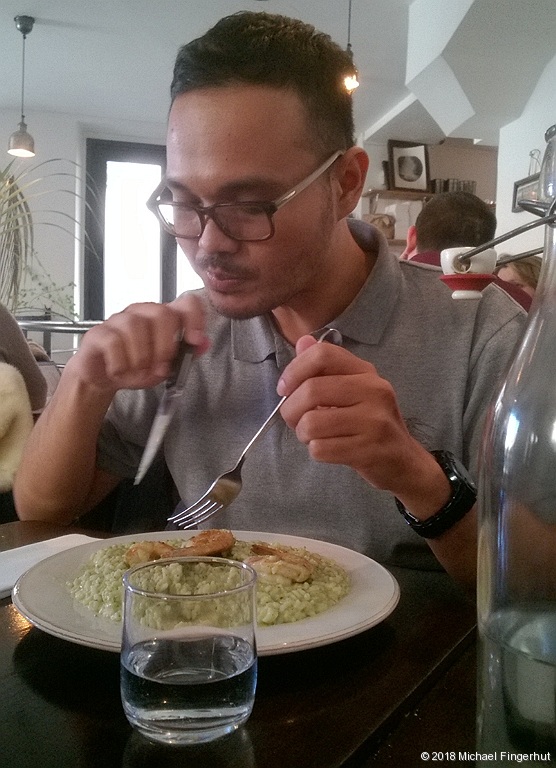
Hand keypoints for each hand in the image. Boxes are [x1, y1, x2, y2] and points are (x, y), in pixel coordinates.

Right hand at [65, 293, 208, 394]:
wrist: (104, 379)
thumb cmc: (137, 368)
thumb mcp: (167, 367)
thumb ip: (186, 355)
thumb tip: (204, 344)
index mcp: (164, 318)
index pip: (186, 303)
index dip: (194, 317)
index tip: (194, 340)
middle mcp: (143, 313)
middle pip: (161, 313)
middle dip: (165, 345)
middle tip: (160, 367)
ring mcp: (119, 320)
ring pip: (135, 326)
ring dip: (141, 356)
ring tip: (139, 371)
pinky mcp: (99, 333)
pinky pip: (112, 341)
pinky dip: (120, 362)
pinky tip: (120, 371)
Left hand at [277, 334, 432, 494]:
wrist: (402, 461)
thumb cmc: (369, 423)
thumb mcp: (352, 389)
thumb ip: (325, 367)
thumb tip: (302, 341)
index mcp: (365, 372)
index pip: (322, 355)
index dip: (294, 370)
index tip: (285, 388)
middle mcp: (373, 391)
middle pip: (311, 390)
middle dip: (290, 409)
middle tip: (294, 420)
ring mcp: (373, 421)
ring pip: (311, 423)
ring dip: (302, 433)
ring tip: (314, 436)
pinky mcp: (368, 450)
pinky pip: (320, 448)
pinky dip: (315, 451)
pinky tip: (328, 449)